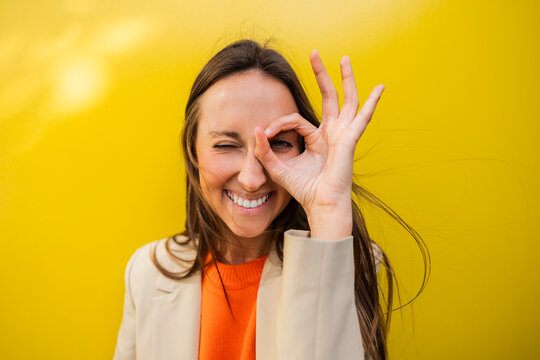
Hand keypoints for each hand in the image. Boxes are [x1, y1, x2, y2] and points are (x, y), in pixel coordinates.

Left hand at [254, 50, 384, 238]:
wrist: (319, 204)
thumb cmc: (303, 189)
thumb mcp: (277, 166)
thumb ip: (265, 149)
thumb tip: (255, 130)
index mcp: (317, 138)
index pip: (296, 119)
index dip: (278, 123)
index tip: (264, 133)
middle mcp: (332, 133)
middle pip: (329, 97)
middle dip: (322, 75)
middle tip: (314, 53)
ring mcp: (342, 134)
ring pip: (346, 100)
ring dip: (346, 79)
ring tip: (344, 58)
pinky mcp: (348, 140)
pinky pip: (361, 118)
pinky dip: (372, 103)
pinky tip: (380, 88)